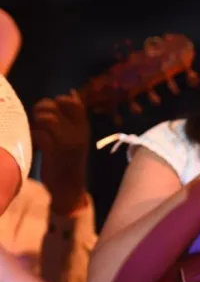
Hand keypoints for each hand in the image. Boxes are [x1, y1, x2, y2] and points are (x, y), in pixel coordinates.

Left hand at [31, 91, 89, 215]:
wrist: (69, 189)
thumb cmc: (69, 161)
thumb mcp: (76, 137)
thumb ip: (72, 117)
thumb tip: (71, 92)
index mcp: (83, 127)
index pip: (72, 103)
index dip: (57, 102)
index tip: (52, 113)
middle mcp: (77, 133)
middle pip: (54, 107)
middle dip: (41, 110)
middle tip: (38, 121)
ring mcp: (66, 143)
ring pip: (46, 119)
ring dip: (35, 124)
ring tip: (35, 132)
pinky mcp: (54, 153)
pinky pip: (39, 134)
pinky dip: (33, 136)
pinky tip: (34, 143)